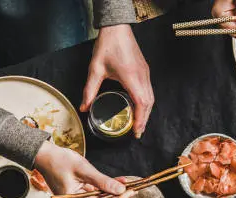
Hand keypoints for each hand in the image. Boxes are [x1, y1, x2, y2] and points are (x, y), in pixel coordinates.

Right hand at [34, 141, 135, 197]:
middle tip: (135, 188)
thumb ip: (102, 181)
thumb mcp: (83, 169)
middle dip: (119, 196)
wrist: (44, 155)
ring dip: (115, 192)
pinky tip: (118, 182)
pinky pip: (96, 193)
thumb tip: (120, 190)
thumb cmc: (59, 160)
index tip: (132, 192)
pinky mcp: (78, 193)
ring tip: (129, 184)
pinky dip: (107, 188)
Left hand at [80, 24, 153, 138]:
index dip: (140, 119)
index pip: (141, 103)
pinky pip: (149, 90)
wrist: (117, 28)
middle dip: (144, 119)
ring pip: (151, 97)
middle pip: (149, 103)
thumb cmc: (107, 46)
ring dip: (146, 112)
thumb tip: (84, 107)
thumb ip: (90, 90)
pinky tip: (139, 107)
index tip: (137, 130)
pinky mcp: (145, 71)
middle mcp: (142, 76)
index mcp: (131, 77)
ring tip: (139, 123)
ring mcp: (145, 73)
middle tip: (137, 132)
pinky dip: (146, 102)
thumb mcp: (95, 69)